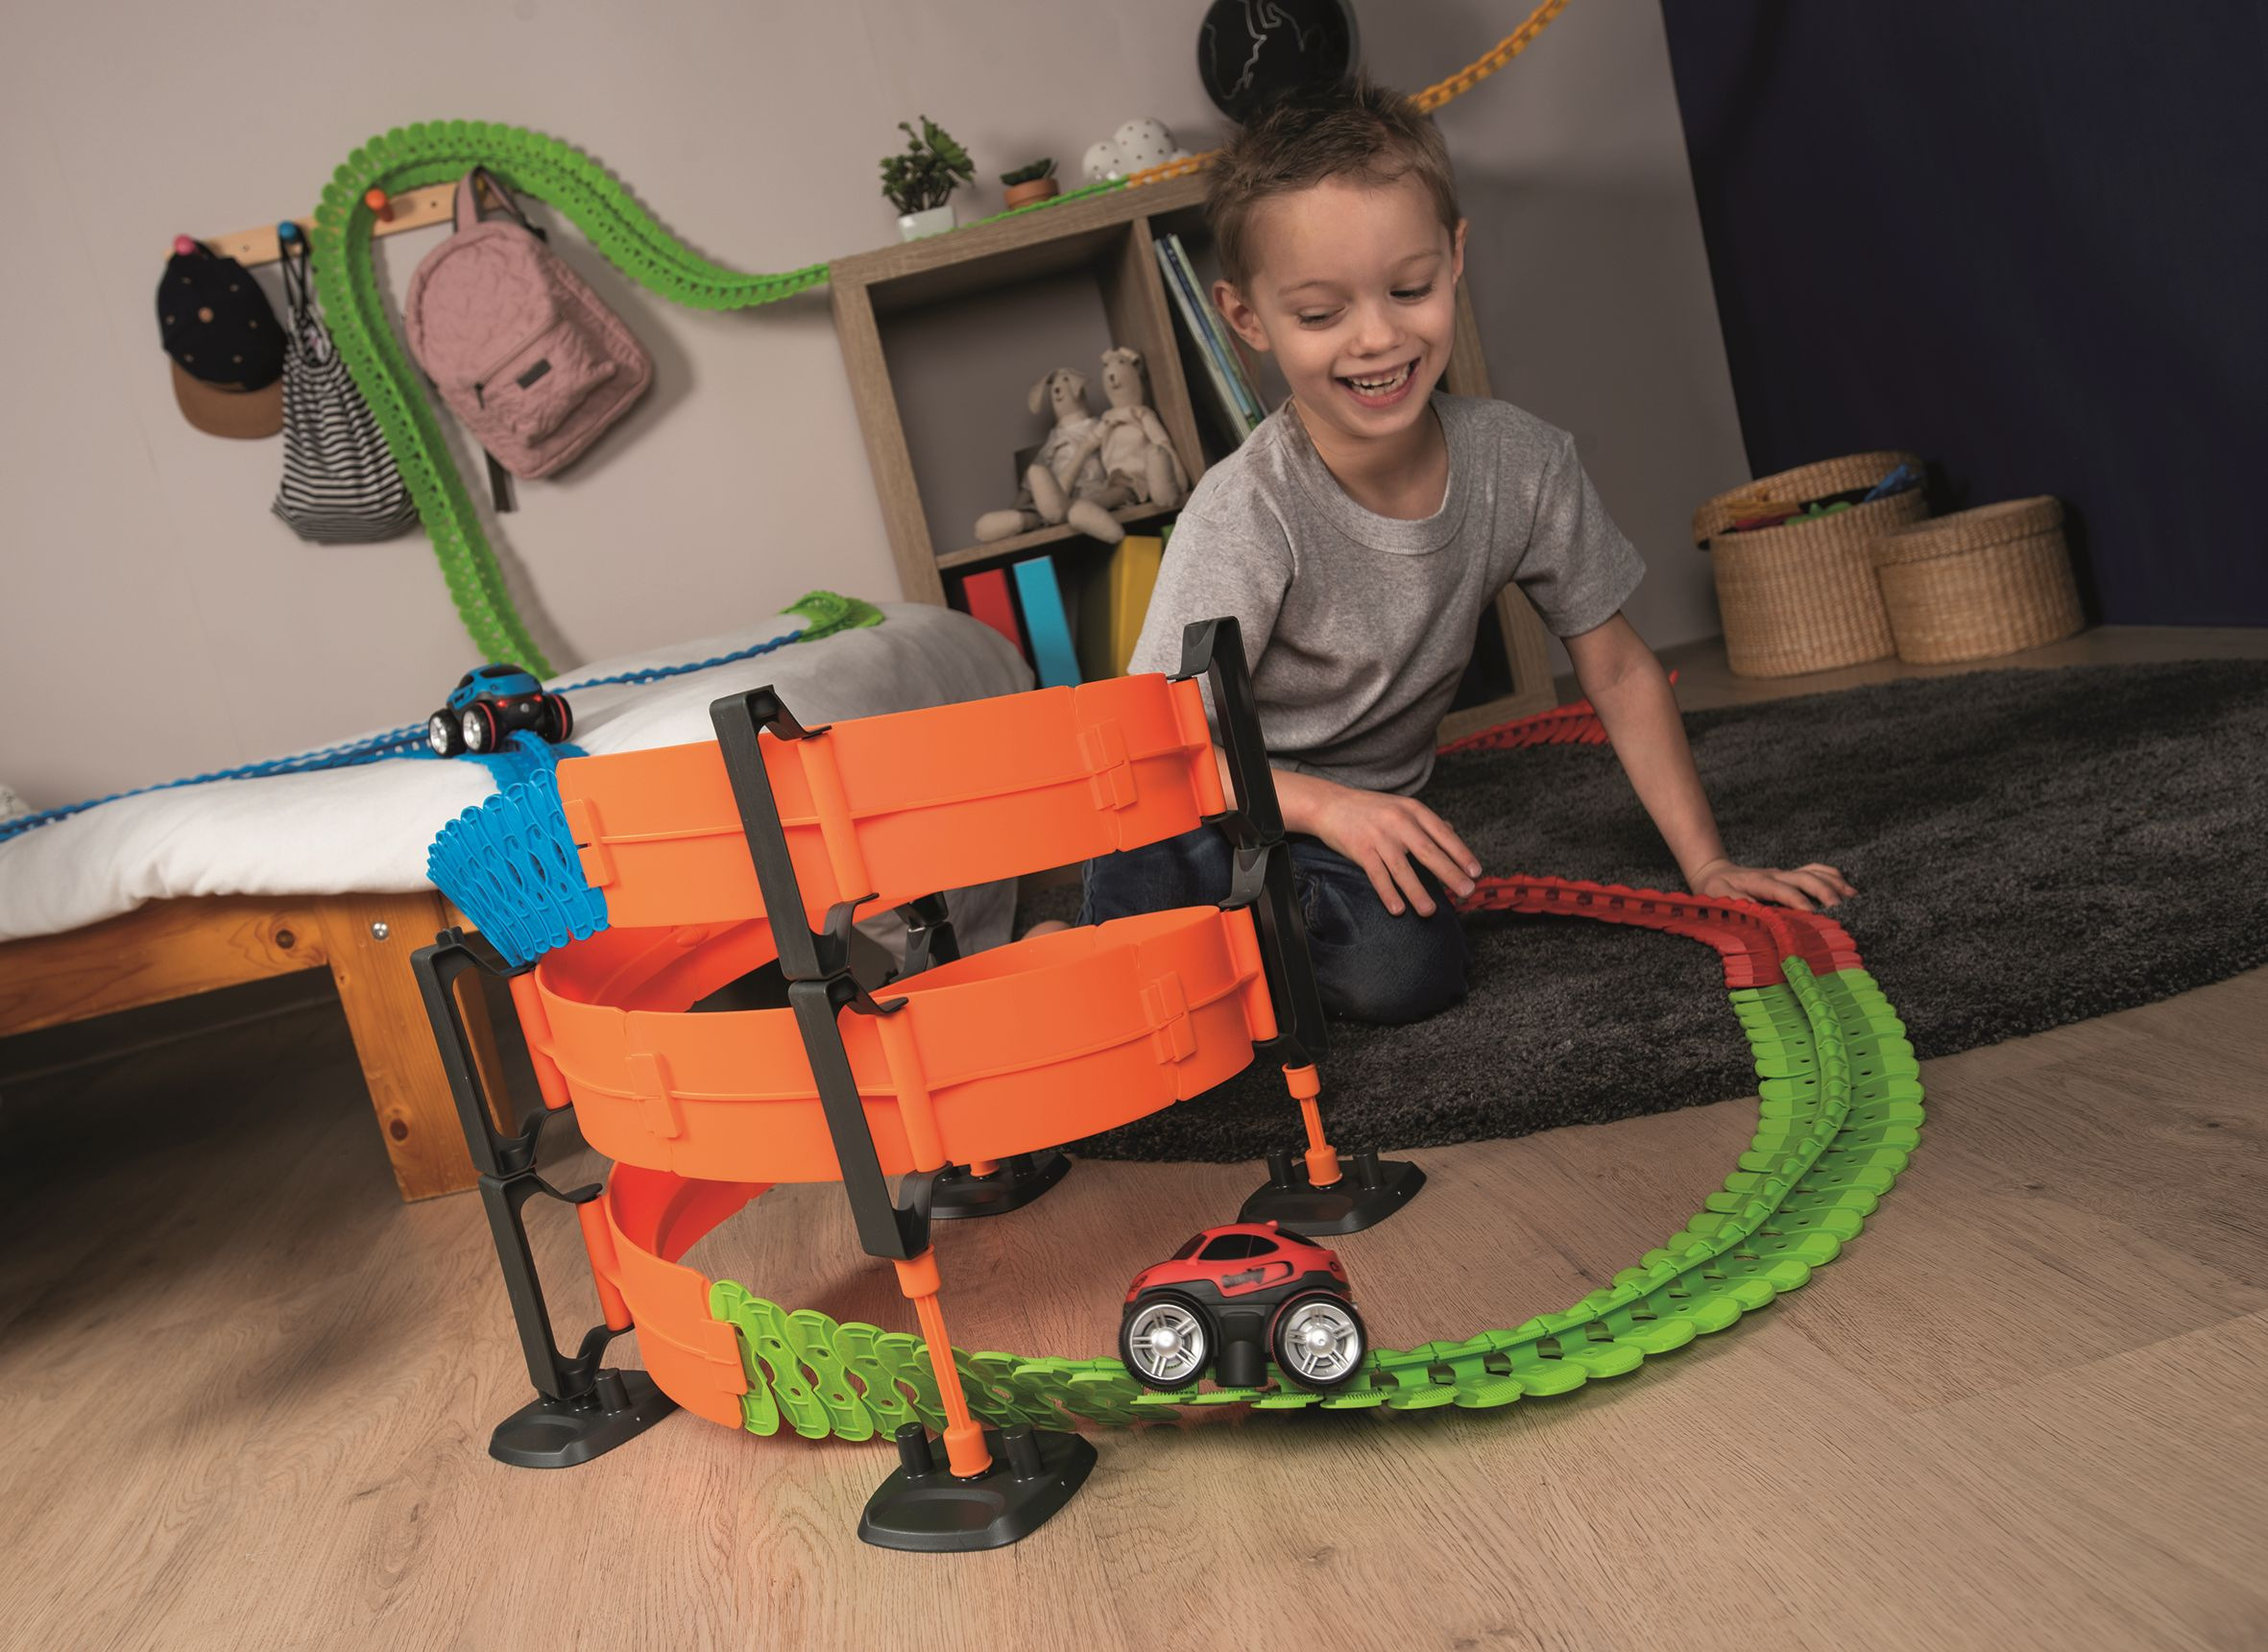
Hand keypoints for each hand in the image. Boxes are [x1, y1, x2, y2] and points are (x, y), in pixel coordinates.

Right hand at [1308, 783, 1480, 917]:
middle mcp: (1398, 822)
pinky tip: (1398, 909)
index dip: (1461, 854)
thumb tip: (1452, 832)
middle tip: (1466, 892)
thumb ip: (1425, 821)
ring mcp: (1379, 837)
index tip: (1476, 872)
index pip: (1443, 834)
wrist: (1330, 804)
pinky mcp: (1360, 850)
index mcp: (1413, 810)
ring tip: (1431, 911)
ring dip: (1418, 892)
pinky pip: (1377, 875)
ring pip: (1402, 868)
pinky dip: (1388, 893)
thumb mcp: (1401, 807)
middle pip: (1428, 852)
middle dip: (1450, 873)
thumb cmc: (1370, 808)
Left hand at [1688, 857, 1854, 911]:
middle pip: (1805, 878)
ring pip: (1814, 872)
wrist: (1714, 872)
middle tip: (1840, 909)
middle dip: (1824, 892)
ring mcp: (1784, 873)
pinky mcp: (1789, 875)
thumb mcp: (1719, 897)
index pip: (1782, 890)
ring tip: (1853, 897)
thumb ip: (1737, 904)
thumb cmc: (1715, 889)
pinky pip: (1814, 870)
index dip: (1798, 901)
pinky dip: (1831, 876)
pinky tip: (1846, 887)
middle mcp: (1776, 874)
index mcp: (1759, 881)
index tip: (1812, 913)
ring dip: (1833, 883)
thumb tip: (1757, 913)